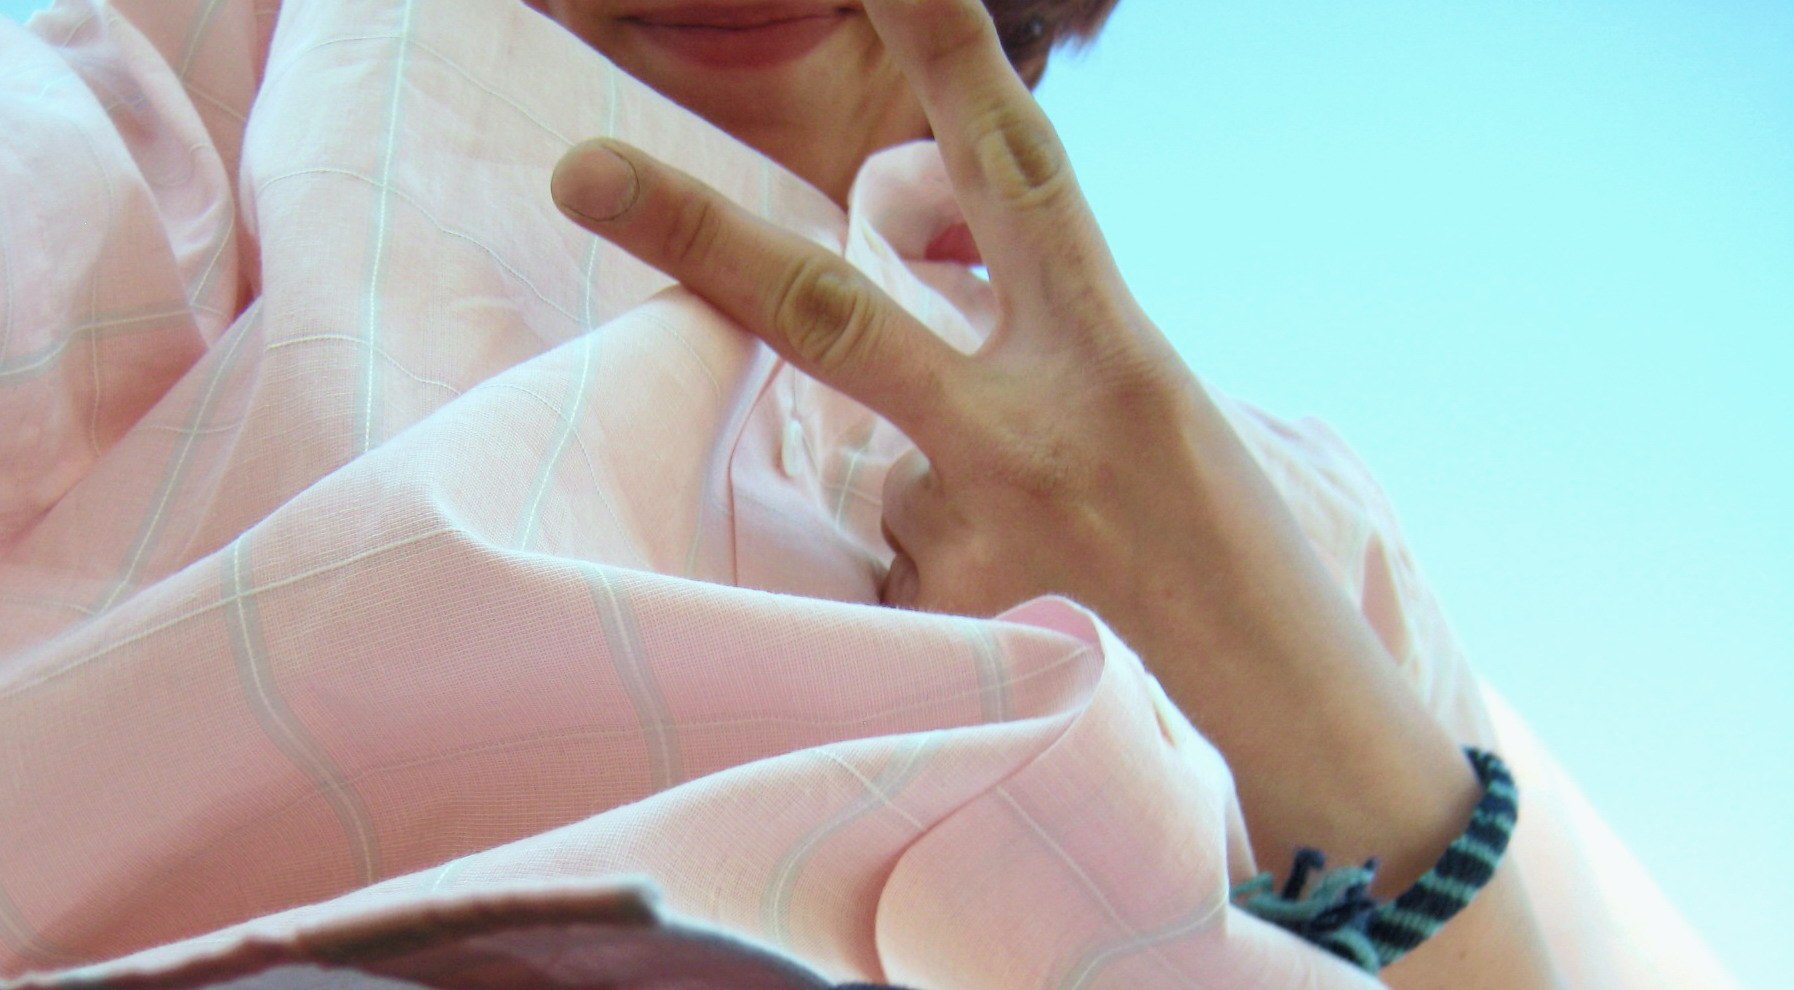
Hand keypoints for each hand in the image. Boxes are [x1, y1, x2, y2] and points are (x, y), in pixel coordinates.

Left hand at [550, 2, 1560, 984]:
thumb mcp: (1141, 395)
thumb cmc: (1219, 539)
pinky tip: (1035, 630)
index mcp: (1108, 343)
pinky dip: (945, 593)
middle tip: (576, 174)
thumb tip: (890, 261)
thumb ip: (1015, 320)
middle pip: (833, 312)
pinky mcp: (952, 637)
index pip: (1013, 170)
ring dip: (943, 508)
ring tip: (1062, 567)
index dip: (948, 52)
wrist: (1297, 711)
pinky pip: (897, 586)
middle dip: (697, 237)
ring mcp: (983, 541)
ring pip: (881, 483)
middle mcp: (1036, 425)